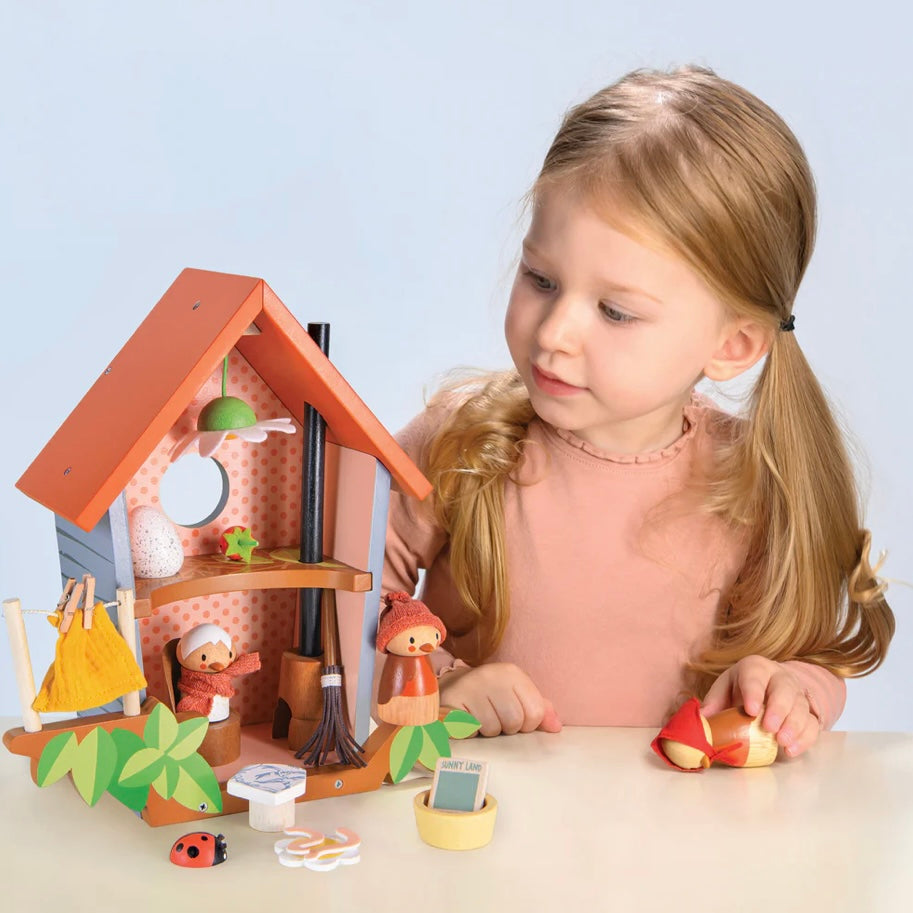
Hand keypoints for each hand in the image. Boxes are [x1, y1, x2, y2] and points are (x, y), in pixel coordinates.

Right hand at [440, 662, 561, 736]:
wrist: (453, 686)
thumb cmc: (492, 695)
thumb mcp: (518, 696)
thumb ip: (540, 710)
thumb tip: (556, 727)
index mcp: (512, 674)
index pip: (535, 713)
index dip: (528, 723)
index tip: (516, 716)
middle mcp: (491, 675)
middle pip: (514, 722)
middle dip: (507, 728)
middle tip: (496, 717)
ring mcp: (470, 687)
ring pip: (492, 729)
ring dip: (488, 731)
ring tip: (481, 718)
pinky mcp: (452, 701)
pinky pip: (471, 730)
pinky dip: (471, 732)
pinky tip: (468, 720)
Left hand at [700, 655, 819, 757]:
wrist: (770, 688)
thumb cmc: (741, 689)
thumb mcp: (725, 688)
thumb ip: (714, 701)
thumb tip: (701, 719)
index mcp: (756, 668)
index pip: (755, 675)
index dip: (754, 691)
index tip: (750, 710)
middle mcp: (780, 678)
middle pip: (784, 690)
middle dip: (778, 709)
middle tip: (769, 727)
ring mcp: (797, 696)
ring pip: (801, 707)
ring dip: (793, 726)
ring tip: (782, 742)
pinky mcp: (808, 714)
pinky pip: (812, 725)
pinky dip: (804, 738)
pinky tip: (792, 750)